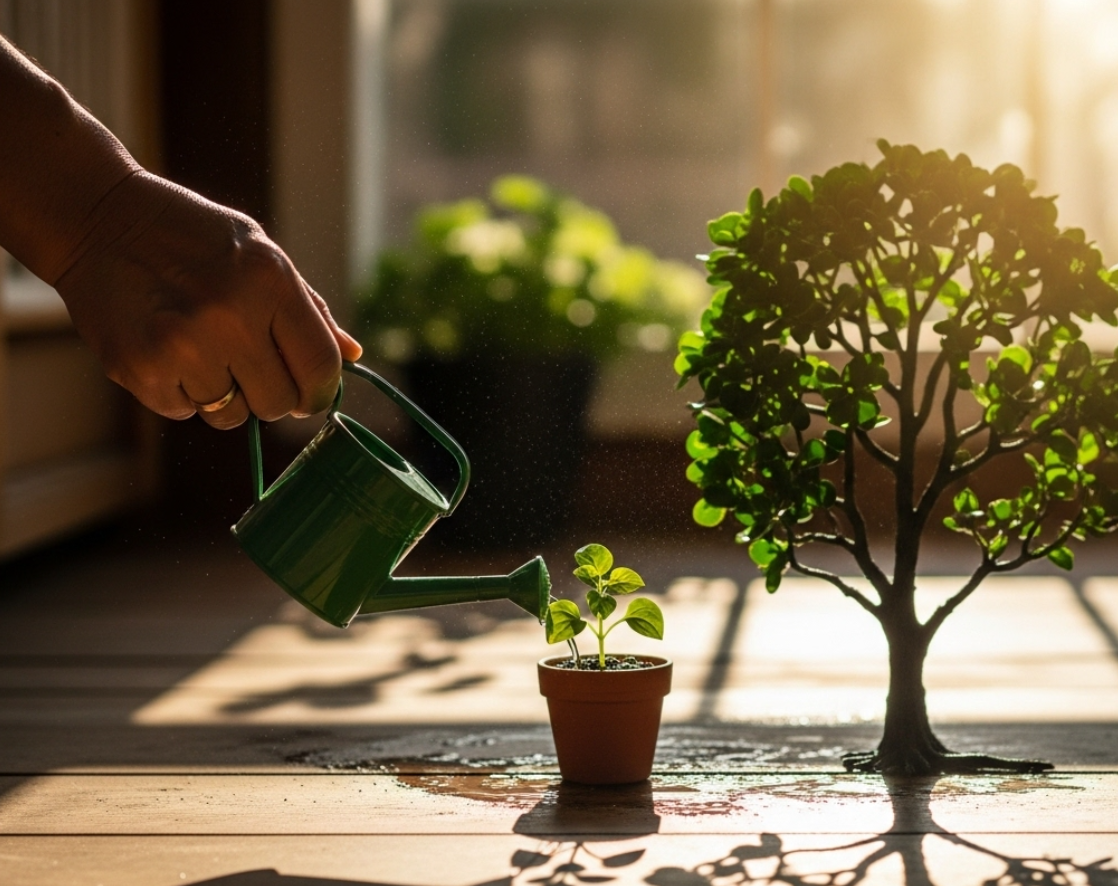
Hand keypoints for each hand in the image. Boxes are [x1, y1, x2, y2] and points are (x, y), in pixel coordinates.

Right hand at [54, 172, 362, 428]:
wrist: (97, 220)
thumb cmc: (194, 237)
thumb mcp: (261, 254)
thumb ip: (308, 309)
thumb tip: (352, 356)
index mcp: (269, 281)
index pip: (320, 367)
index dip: (322, 390)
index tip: (311, 392)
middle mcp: (229, 317)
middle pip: (279, 404)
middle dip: (274, 395)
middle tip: (254, 368)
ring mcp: (181, 347)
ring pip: (232, 416)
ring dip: (226, 395)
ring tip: (204, 350)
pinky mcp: (140, 370)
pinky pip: (185, 411)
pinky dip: (183, 392)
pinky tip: (169, 349)